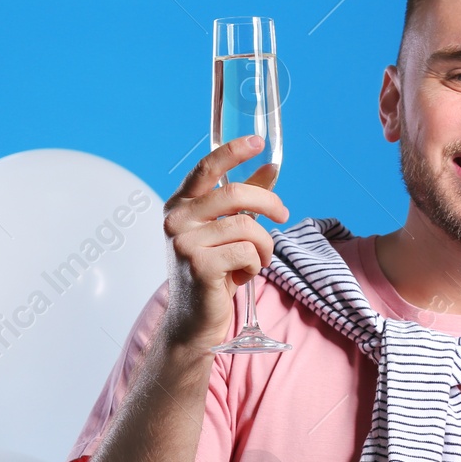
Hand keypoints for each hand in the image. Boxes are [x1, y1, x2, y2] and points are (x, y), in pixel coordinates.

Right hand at [161, 134, 289, 352]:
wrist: (193, 319)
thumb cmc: (212, 271)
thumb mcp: (227, 230)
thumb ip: (246, 199)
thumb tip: (271, 166)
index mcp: (179, 205)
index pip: (207, 168)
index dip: (233, 151)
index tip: (258, 142)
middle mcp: (176, 219)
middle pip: (236, 194)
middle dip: (269, 204)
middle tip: (284, 216)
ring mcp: (184, 242)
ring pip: (248, 228)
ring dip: (264, 247)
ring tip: (257, 261)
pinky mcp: (199, 266)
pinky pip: (248, 253)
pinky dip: (256, 266)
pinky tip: (242, 276)